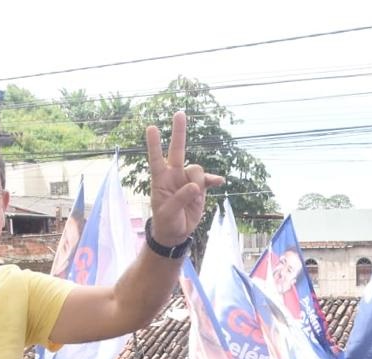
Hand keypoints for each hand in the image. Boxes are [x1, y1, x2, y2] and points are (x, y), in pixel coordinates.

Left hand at [145, 111, 224, 246]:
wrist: (176, 232)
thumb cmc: (166, 222)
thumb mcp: (168, 213)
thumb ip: (180, 198)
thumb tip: (195, 186)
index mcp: (160, 180)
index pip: (156, 159)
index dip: (154, 144)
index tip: (151, 127)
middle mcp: (174, 175)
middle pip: (177, 150)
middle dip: (179, 132)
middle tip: (179, 113)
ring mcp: (187, 180)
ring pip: (197, 170)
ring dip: (200, 181)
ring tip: (196, 197)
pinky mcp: (199, 188)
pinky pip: (208, 180)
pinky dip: (213, 180)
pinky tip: (220, 181)